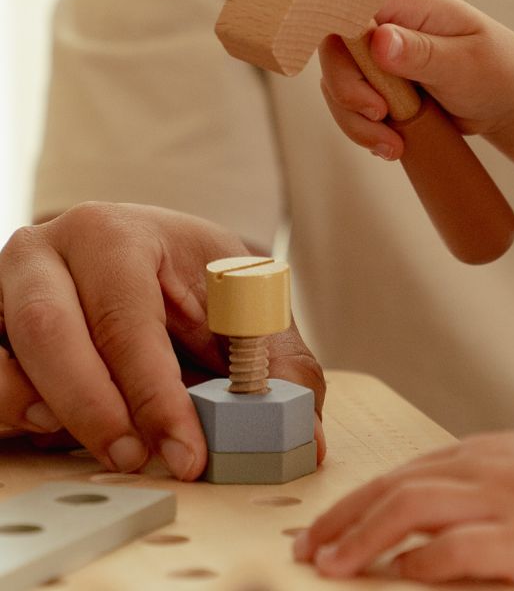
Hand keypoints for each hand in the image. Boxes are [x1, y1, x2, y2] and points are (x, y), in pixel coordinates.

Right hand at [0, 203, 325, 478]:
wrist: (146, 258)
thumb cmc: (193, 277)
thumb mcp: (242, 302)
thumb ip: (275, 362)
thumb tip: (304, 432)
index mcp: (115, 234)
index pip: (127, 316)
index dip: (154, 393)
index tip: (186, 452)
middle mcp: (46, 253)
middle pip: (49, 332)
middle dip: (95, 409)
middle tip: (140, 458)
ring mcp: (5, 290)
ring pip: (5, 359)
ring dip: (45, 411)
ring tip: (105, 442)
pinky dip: (16, 410)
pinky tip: (59, 426)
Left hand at [292, 431, 513, 583]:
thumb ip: (485, 486)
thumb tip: (440, 518)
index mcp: (484, 453)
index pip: (403, 473)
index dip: (356, 502)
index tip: (324, 528)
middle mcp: (483, 469)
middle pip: (393, 487)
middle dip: (341, 519)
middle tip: (306, 549)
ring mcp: (501, 501)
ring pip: (409, 508)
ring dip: (362, 539)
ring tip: (330, 566)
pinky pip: (454, 548)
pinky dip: (419, 563)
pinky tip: (399, 578)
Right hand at [319, 0, 513, 161]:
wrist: (509, 99)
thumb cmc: (497, 69)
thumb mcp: (465, 63)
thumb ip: (423, 52)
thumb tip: (380, 40)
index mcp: (406, 5)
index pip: (349, 4)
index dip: (337, 32)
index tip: (357, 73)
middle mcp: (384, 26)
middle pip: (334, 48)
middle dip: (346, 89)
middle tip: (379, 115)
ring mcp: (378, 58)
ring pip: (337, 83)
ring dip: (354, 120)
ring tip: (391, 146)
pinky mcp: (378, 86)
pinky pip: (351, 107)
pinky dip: (364, 130)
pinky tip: (392, 146)